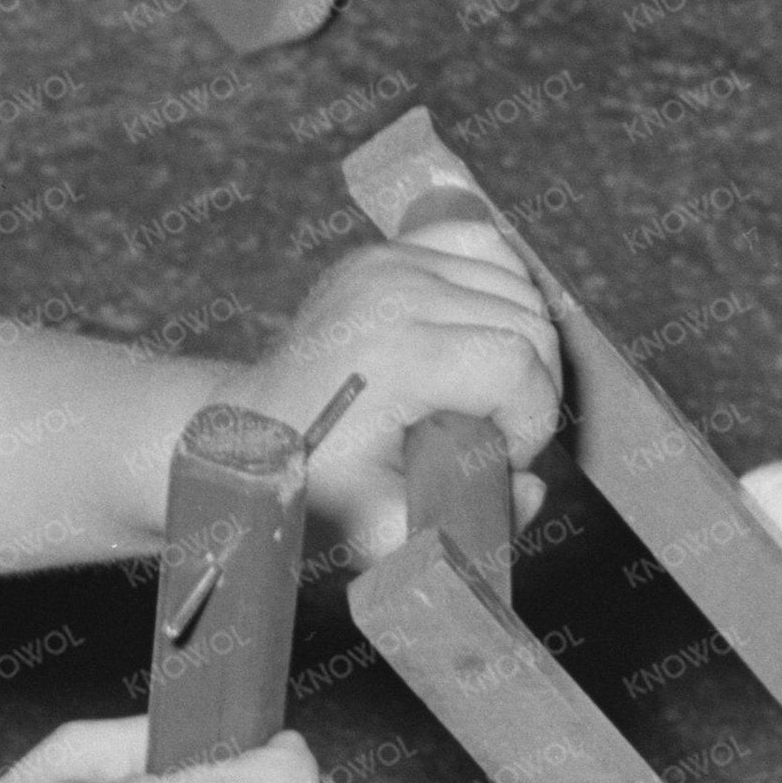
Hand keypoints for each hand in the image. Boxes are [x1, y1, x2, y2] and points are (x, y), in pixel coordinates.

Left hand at [234, 209, 561, 558]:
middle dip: (534, 391)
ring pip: (519, 288)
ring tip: (485, 397)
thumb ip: (467, 527)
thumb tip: (531, 487)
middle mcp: (395, 292)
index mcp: (396, 354)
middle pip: (530, 323)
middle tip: (496, 437)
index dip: (532, 424)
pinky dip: (504, 291)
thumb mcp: (380, 532)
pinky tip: (482, 338)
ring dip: (525, 347)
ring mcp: (391, 262)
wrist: (247, 432)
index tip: (503, 460)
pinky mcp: (389, 251)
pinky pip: (486, 250)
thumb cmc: (310, 483)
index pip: (519, 367)